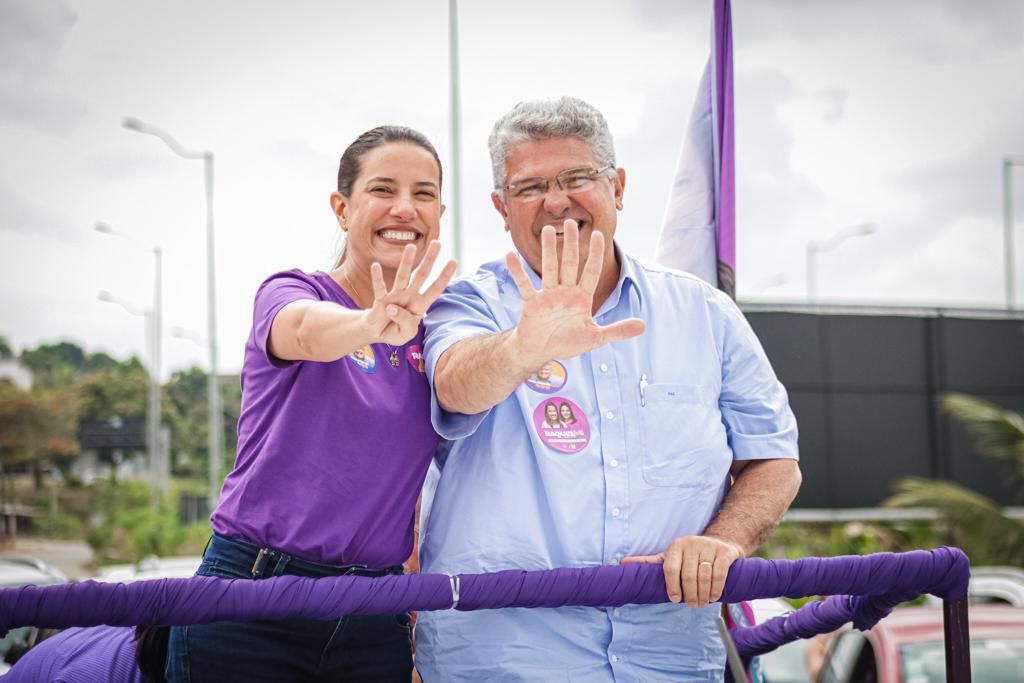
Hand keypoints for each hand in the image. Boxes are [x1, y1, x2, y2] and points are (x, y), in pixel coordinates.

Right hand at [363, 240, 456, 345]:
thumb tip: (392, 307)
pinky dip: (377, 277)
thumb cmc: (396, 331)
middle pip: (421, 275)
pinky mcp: (380, 299)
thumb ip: (405, 322)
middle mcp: (409, 296)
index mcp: (420, 305)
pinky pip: (379, 287)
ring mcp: (395, 296)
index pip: (435, 289)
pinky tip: (376, 265)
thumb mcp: (406, 334)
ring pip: (402, 276)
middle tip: (437, 242)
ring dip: (406, 262)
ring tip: (411, 246)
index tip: (454, 261)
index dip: (444, 276)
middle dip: (430, 259)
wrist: (377, 334)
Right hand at [506, 219, 643, 369]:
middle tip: (570, 223)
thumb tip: (644, 326)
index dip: (595, 254)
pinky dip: (518, 271)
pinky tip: (511, 255)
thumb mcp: (596, 338)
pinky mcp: (532, 303)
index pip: (591, 272)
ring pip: (549, 269)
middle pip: (569, 264)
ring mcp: (548, 295)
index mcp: (582, 298)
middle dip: (571, 244)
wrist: (541, 352)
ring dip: (548, 251)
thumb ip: (618, 330)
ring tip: (546, 230)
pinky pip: (524, 285)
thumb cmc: (567, 342)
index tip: (599, 235)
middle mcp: (565, 292)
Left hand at [622, 535, 741, 607]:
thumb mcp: (670, 556)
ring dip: (703, 595)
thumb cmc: (690, 555)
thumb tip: (622, 563)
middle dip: (690, 595)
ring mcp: (709, 547)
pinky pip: (719, 574)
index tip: (675, 599)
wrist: (720, 543)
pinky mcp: (724, 552)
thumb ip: (649, 562)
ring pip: (704, 576)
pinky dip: (716, 589)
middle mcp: (692, 543)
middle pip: (688, 575)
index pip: (670, 568)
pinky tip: (713, 597)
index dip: (672, 587)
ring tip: (702, 603)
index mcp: (676, 546)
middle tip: (691, 605)